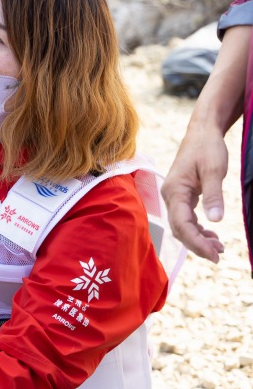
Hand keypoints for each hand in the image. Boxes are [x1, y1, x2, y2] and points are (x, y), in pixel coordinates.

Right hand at [161, 123, 226, 262]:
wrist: (202, 132)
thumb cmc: (207, 148)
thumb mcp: (214, 170)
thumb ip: (213, 196)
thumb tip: (215, 221)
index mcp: (174, 191)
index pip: (182, 224)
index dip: (196, 242)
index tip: (214, 255)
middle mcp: (170, 196)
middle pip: (179, 229)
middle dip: (197, 245)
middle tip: (219, 256)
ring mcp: (174, 196)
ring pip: (182, 225)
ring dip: (198, 239)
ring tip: (219, 248)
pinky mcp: (181, 195)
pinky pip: (185, 218)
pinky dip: (197, 229)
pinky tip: (211, 235)